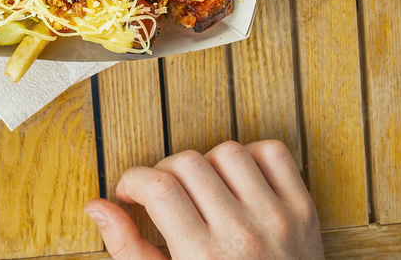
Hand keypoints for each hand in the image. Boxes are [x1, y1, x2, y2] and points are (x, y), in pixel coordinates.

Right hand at [85, 140, 322, 259]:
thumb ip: (128, 248)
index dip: (132, 180)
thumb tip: (96, 206)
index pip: (158, 186)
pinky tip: (237, 180)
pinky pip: (274, 153)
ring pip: (228, 152)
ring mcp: (277, 219)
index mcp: (203, 257)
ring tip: (203, 189)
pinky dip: (252, 157)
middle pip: (188, 163)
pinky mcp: (304, 211)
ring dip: (207, 164)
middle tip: (164, 194)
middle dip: (165, 172)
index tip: (130, 191)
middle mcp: (242, 235)